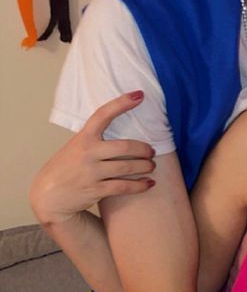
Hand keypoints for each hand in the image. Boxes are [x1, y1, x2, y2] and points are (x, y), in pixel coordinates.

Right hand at [30, 93, 155, 224]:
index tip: (139, 95)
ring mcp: (91, 172)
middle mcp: (87, 153)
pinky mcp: (96, 190)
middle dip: (143, 149)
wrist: (49, 196)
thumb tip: (119, 125)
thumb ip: (93, 138)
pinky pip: (124, 186)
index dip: (122, 103)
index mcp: (83, 138)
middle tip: (151, 151)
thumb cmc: (66, 168)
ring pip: (127, 167)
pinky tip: (149, 183)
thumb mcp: (75, 147)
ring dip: (145, 166)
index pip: (103, 115)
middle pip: (124, 147)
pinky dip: (140, 185)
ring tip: (151, 165)